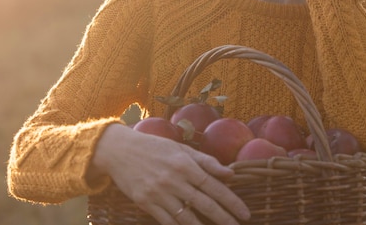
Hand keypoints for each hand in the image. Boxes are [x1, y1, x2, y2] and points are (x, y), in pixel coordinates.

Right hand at [90, 124, 249, 224]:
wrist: (120, 150)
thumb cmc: (155, 147)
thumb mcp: (182, 149)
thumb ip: (207, 162)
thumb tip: (230, 174)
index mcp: (186, 164)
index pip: (214, 186)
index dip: (231, 201)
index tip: (245, 213)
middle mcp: (174, 180)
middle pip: (204, 204)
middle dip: (224, 218)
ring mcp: (159, 193)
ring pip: (187, 217)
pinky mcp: (145, 203)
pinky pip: (167, 221)